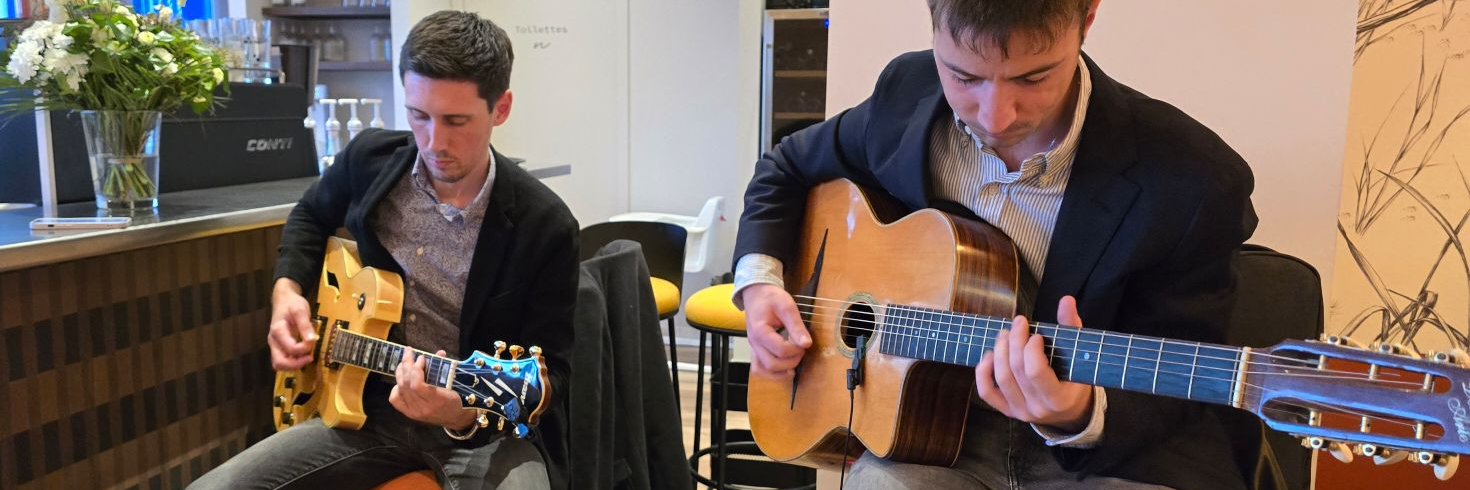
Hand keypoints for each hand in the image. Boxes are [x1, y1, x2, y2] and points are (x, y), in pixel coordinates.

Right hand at [267, 278, 317, 370]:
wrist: (284, 300)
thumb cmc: (292, 303)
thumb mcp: (300, 310)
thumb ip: (305, 325)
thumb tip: (312, 340)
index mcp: (278, 331)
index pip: (290, 348)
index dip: (304, 348)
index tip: (314, 341)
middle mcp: (273, 341)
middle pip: (279, 363)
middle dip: (296, 364)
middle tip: (310, 357)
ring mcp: (275, 345)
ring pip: (279, 364)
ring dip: (294, 365)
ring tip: (308, 357)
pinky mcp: (279, 346)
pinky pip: (283, 360)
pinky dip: (293, 362)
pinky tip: (303, 355)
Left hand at [390, 348, 476, 429]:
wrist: (456, 418)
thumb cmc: (457, 399)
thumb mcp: (455, 385)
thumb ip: (445, 368)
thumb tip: (440, 353)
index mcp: (437, 401)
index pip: (417, 385)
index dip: (416, 369)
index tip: (421, 357)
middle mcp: (423, 408)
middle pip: (406, 385)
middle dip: (406, 365)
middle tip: (409, 353)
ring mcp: (414, 412)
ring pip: (400, 389)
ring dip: (400, 373)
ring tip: (404, 362)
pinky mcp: (409, 413)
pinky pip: (395, 399)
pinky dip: (396, 387)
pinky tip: (401, 380)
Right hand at [742, 283, 810, 377]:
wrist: (756, 293)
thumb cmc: (771, 297)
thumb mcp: (787, 306)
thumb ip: (796, 326)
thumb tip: (807, 344)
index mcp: (760, 331)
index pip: (780, 350)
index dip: (796, 350)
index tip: (804, 342)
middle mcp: (754, 342)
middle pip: (771, 364)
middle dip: (791, 361)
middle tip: (801, 351)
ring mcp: (753, 347)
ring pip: (763, 370)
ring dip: (781, 372)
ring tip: (794, 364)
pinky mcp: (756, 349)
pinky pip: (759, 368)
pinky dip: (772, 373)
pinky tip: (785, 369)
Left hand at [976, 295, 1093, 431]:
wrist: (1069, 410)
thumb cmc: (1075, 379)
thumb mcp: (1079, 355)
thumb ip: (1072, 327)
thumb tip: (1066, 300)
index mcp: (1059, 399)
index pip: (1035, 371)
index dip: (1030, 348)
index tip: (1036, 335)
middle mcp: (1038, 409)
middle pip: (1016, 370)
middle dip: (1014, 341)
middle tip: (1017, 324)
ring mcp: (1020, 411)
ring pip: (1001, 378)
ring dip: (999, 351)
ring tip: (1004, 334)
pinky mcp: (1007, 411)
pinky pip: (987, 392)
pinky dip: (983, 372)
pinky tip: (989, 355)